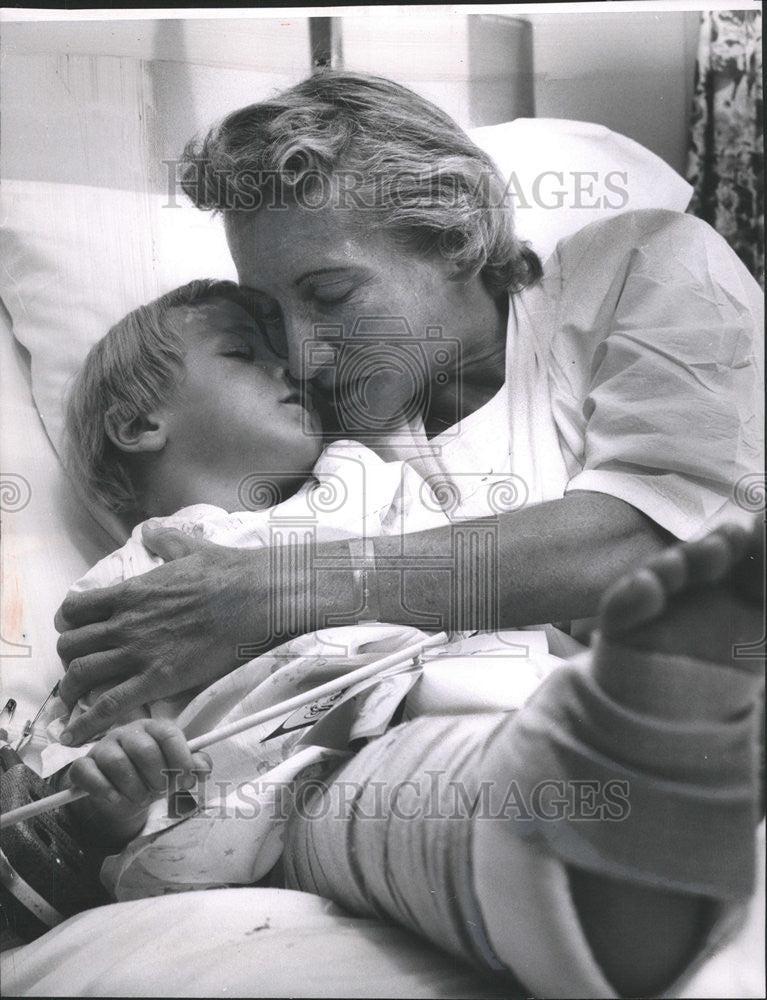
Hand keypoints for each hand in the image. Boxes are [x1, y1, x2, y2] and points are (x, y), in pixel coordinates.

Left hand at [55, 525, 289, 745]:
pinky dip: (87, 723)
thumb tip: (153, 531)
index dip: (70, 623)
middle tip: (78, 667)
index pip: (76, 609)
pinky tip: (76, 736)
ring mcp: (138, 652)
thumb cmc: (228, 573)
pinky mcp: (157, 679)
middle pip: (71, 644)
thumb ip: (165, 541)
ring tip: (72, 702)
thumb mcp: (190, 548)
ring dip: (71, 690)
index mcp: (131, 592)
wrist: (255, 597)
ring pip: (81, 674)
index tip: (74, 632)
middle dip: (69, 658)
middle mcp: (125, 622)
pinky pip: (110, 705)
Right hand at [67, 718, 211, 840]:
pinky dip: (104, 789)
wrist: (122, 798)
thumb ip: (195, 766)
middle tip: (161, 791)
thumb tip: (203, 768)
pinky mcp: (83, 765)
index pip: (168, 734)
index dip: (180, 758)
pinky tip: (117, 799)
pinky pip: (88, 773)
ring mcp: (103, 747)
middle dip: (157, 776)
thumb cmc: (153, 778)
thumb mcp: (176, 773)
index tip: (186, 780)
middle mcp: (128, 732)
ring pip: (117, 762)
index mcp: (154, 729)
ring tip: (141, 798)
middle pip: (144, 749)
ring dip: (134, 788)